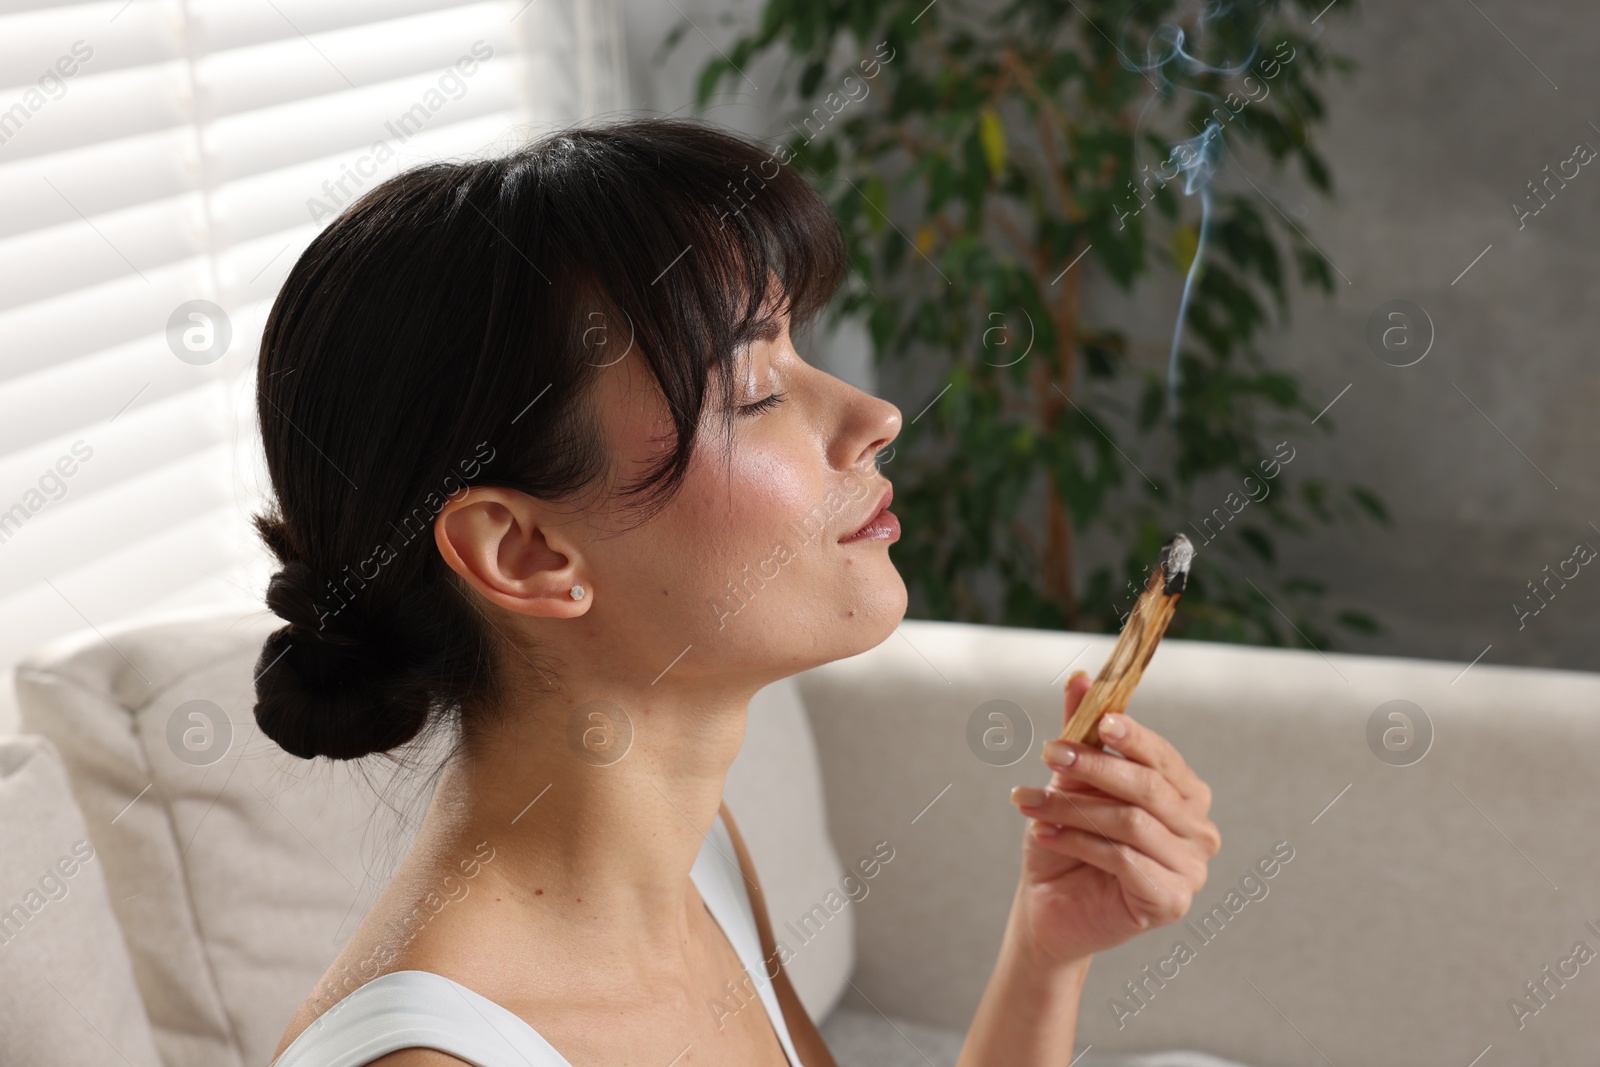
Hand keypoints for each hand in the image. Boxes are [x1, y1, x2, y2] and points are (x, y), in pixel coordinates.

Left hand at [1007, 672, 1220, 965]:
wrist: (1048, 905)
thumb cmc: (1067, 840)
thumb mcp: (1070, 782)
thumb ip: (1083, 733)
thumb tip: (1083, 678)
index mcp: (1186, 795)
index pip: (1164, 758)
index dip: (1133, 735)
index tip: (1099, 720)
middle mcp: (1198, 830)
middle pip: (1149, 787)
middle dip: (1095, 766)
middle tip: (1050, 753)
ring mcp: (1191, 870)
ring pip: (1130, 822)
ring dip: (1071, 807)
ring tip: (1028, 802)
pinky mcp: (1171, 902)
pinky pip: (1124, 859)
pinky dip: (1078, 842)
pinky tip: (1045, 834)